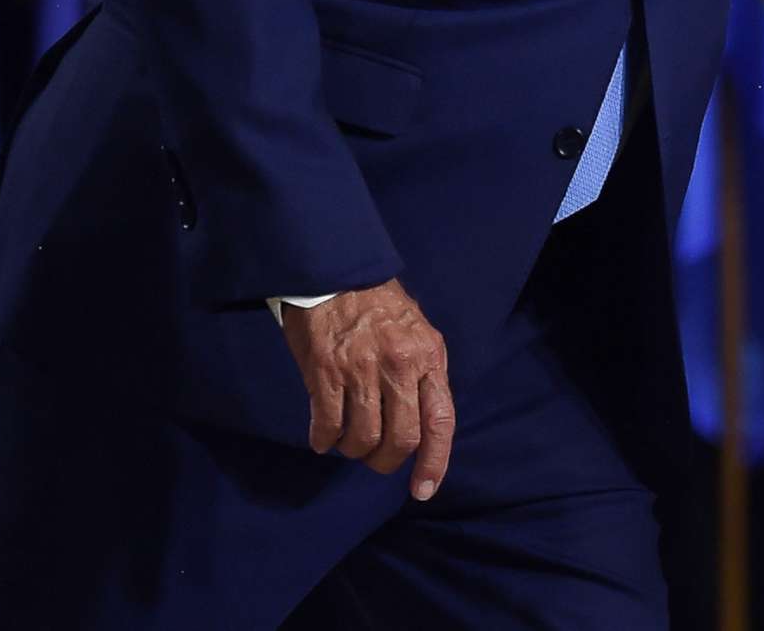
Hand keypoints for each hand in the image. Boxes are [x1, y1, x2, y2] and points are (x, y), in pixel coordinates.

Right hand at [280, 277, 454, 499]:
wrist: (338, 274)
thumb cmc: (381, 307)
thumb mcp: (419, 332)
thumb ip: (423, 374)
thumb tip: (424, 421)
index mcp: (429, 357)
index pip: (441, 420)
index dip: (435, 460)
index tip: (424, 490)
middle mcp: (400, 366)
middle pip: (402, 438)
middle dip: (387, 461)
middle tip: (375, 459)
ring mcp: (362, 370)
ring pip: (363, 437)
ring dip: (354, 451)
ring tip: (348, 444)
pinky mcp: (326, 373)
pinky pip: (327, 425)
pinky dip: (324, 440)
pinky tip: (322, 438)